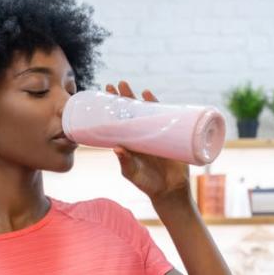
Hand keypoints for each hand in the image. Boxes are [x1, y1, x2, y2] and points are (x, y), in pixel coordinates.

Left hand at [105, 81, 191, 206]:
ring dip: (136, 98)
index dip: (111, 110)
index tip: (103, 97)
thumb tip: (117, 149)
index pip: (117, 122)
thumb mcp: (133, 174)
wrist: (170, 190)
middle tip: (115, 85)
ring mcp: (153, 133)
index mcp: (128, 143)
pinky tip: (149, 94)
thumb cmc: (148, 184)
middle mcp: (139, 135)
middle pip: (129, 112)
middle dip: (122, 98)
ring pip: (144, 111)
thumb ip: (126, 163)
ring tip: (127, 85)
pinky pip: (161, 115)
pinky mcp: (168, 134)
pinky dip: (156, 104)